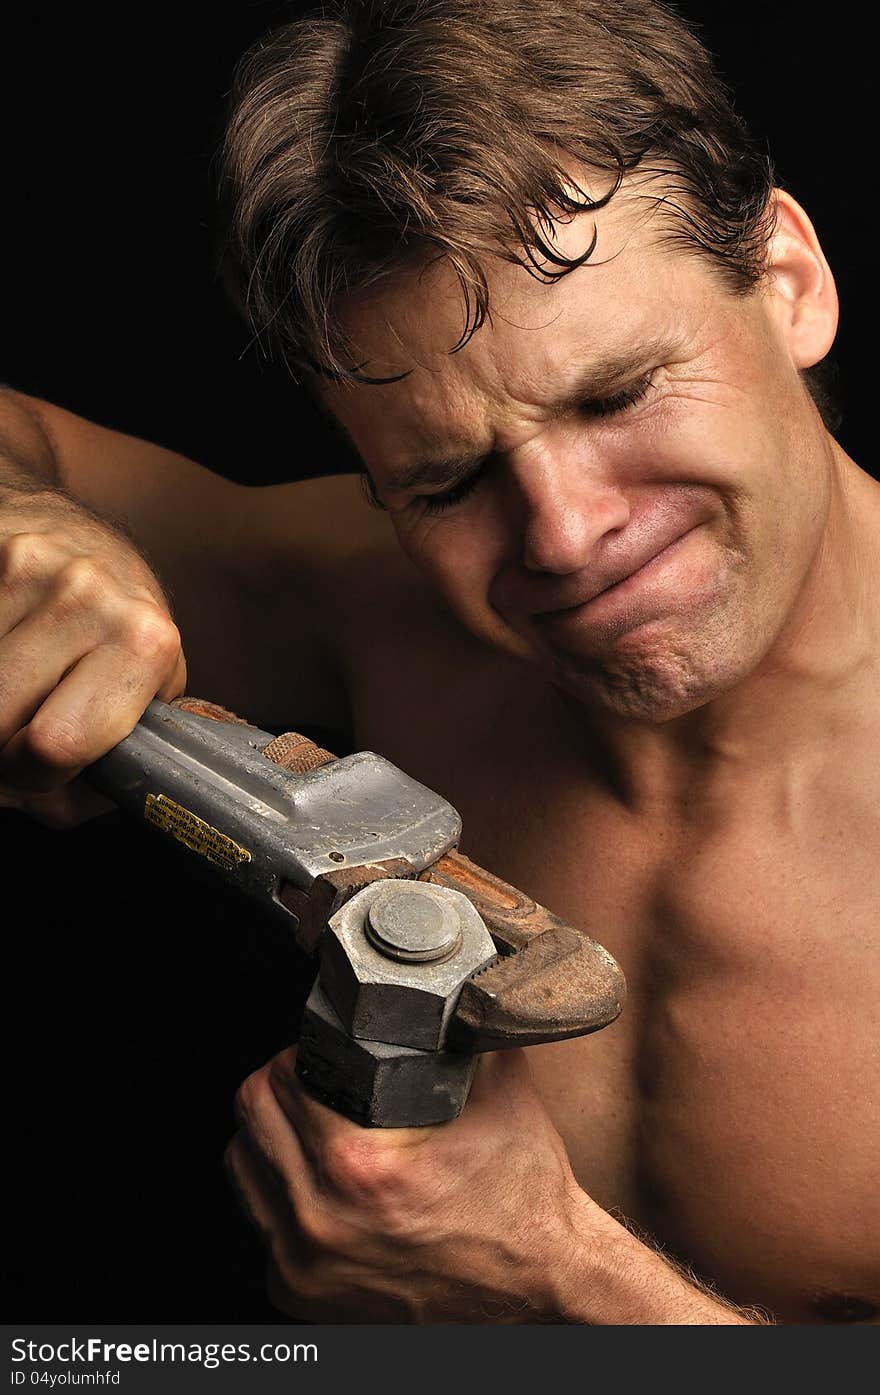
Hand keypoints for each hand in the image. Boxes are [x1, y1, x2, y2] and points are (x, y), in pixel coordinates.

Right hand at [0, 504, 185, 822]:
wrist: (76, 536)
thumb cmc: (113, 627)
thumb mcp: (143, 690)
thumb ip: (113, 762)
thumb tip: (60, 803)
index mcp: (143, 641)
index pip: (57, 745)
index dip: (35, 774)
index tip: (36, 766)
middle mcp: (90, 596)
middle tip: (14, 733)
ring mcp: (30, 567)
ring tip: (10, 693)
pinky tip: (0, 655)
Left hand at [226, 1045, 590, 1323]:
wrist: (540, 1283)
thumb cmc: (523, 1196)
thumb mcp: (502, 1090)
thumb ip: (464, 1024)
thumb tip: (452, 974)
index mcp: (359, 1166)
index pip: (282, 1076)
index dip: (303, 1050)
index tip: (325, 1051)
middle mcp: (321, 1220)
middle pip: (251, 1115)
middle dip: (281, 1085)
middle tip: (317, 1080)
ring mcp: (303, 1263)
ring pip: (242, 1165)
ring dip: (271, 1135)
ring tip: (315, 1125)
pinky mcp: (299, 1291)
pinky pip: (259, 1220)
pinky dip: (279, 1192)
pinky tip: (318, 1178)